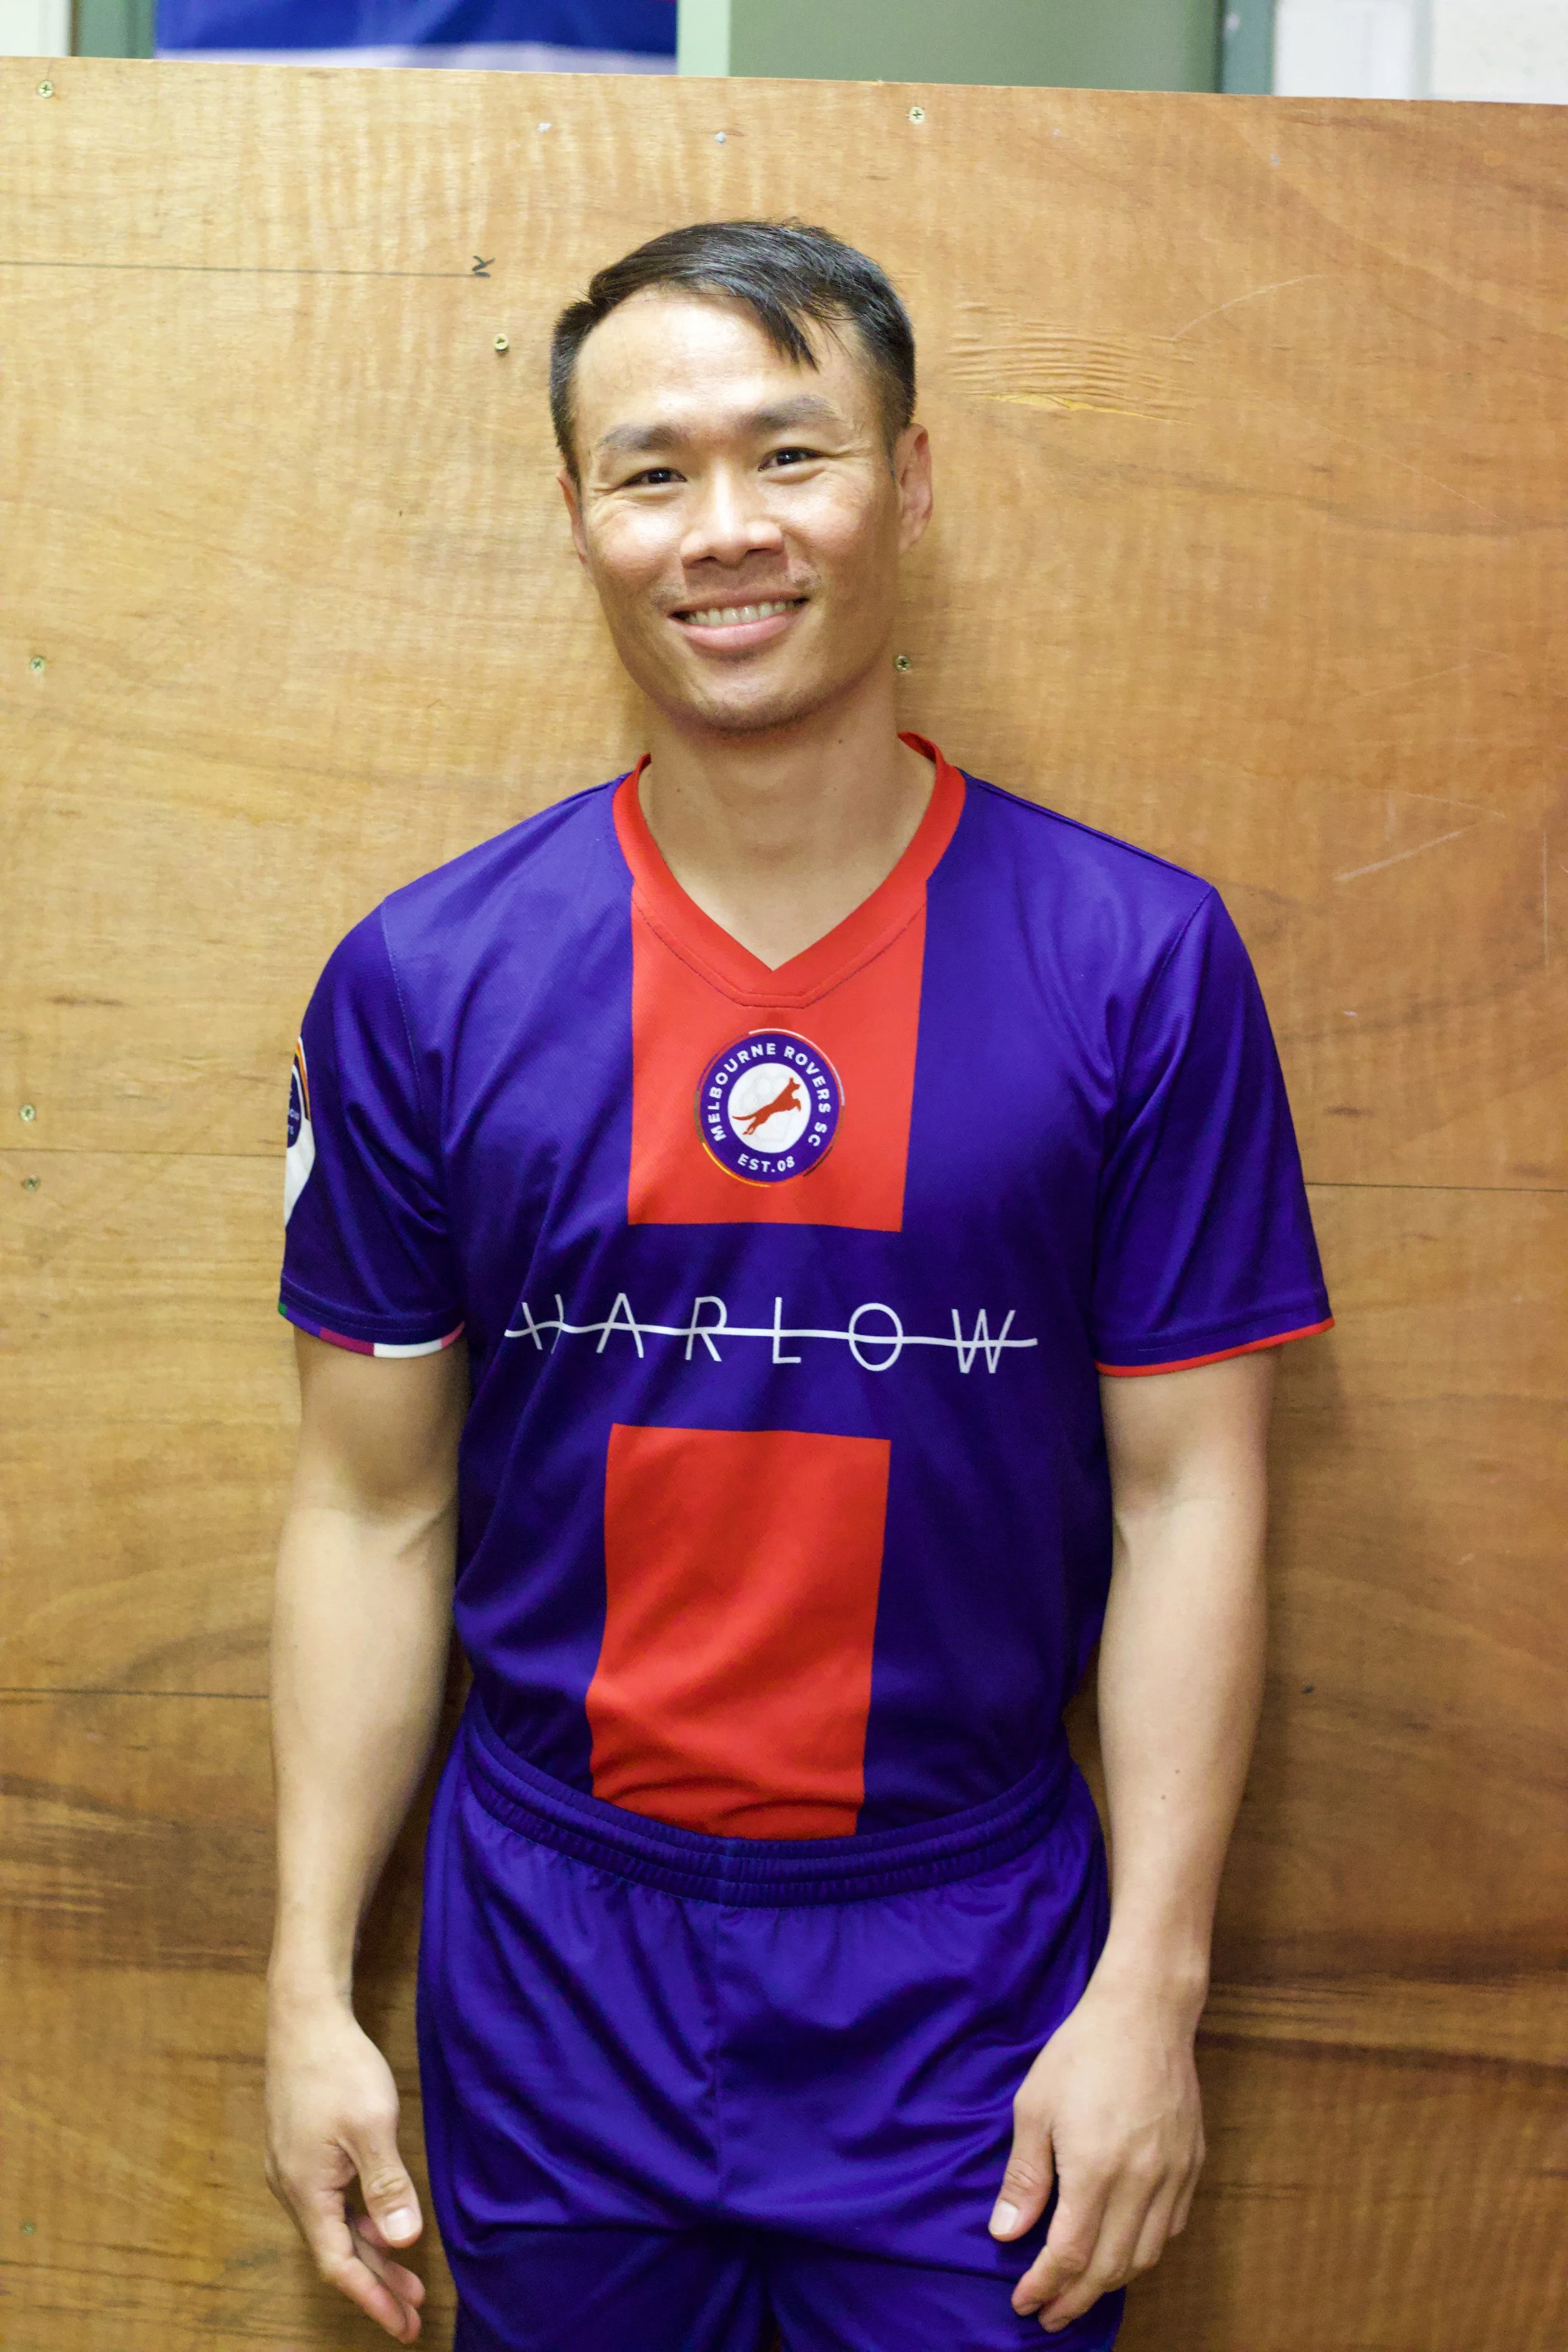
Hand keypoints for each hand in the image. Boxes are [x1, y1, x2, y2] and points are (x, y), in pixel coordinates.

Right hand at [265, 1991, 427, 2342]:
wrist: (304, 2017)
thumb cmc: (337, 2067)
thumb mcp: (371, 2125)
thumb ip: (387, 2184)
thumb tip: (403, 2241)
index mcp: (307, 2191)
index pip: (339, 2264)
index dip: (372, 2298)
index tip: (404, 2325)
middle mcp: (294, 2188)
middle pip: (337, 2251)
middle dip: (376, 2284)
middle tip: (413, 2313)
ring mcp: (296, 2169)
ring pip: (335, 2227)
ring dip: (371, 2252)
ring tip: (408, 2279)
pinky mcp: (303, 2150)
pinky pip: (332, 2202)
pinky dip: (360, 2220)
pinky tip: (383, 2221)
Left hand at [988, 1976, 1203, 2332]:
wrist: (1145, 2012)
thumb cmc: (1082, 2052)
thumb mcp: (1035, 2107)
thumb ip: (1025, 2176)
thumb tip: (1006, 2233)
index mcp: (1096, 2170)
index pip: (1069, 2255)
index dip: (1045, 2287)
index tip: (1023, 2304)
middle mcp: (1141, 2183)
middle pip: (1110, 2269)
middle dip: (1075, 2300)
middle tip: (1049, 2315)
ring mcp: (1173, 2176)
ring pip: (1145, 2256)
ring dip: (1111, 2283)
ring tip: (1080, 2292)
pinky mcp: (1192, 2164)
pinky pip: (1171, 2229)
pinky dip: (1145, 2251)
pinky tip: (1123, 2250)